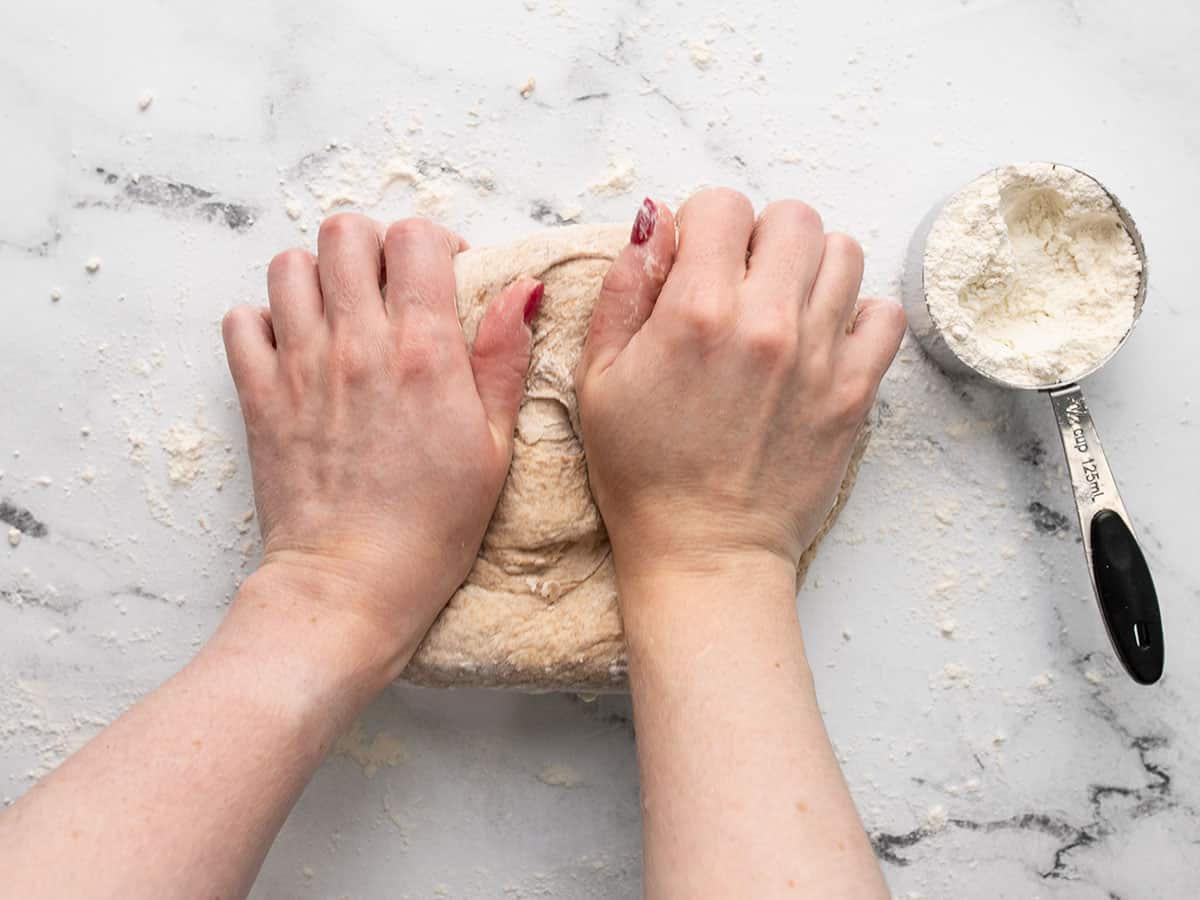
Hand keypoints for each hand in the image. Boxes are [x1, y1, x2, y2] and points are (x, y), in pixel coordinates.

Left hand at [222, 214, 542, 671]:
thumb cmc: (433, 526)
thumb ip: (503, 359)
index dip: (436, 245)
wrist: (351, 585)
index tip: (445, 279)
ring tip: (340, 314)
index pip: (416, 238)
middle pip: (346, 232)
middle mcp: (356, 344)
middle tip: (388, 288)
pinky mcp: (258, 396)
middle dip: (373, 248)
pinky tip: (295, 349)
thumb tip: (521, 290)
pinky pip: (241, 320)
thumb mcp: (495, 447)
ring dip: (318, 277)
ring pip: (288, 265)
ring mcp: (299, 366)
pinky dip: (265, 321)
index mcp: (423, 352)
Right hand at [577, 190, 904, 583]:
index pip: (722, 204)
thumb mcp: (599, 377)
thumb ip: (625, 289)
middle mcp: (766, 321)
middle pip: (792, 217)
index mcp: (697, 311)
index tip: (696, 262)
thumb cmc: (642, 472)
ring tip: (784, 307)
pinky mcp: (856, 391)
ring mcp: (821, 355)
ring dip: (811, 267)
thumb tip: (653, 220)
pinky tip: (825, 340)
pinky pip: (885, 314)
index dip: (703, 225)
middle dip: (761, 236)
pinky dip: (860, 314)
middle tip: (741, 282)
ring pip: (844, 252)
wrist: (705, 551)